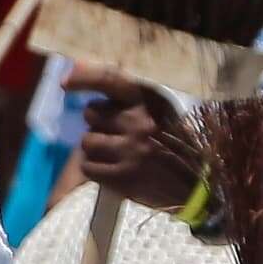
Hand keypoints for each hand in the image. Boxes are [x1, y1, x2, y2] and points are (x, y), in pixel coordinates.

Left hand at [70, 73, 204, 212]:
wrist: (197, 186)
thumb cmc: (176, 145)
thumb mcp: (161, 113)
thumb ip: (129, 100)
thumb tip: (82, 77)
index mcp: (150, 102)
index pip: (110, 80)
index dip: (84, 78)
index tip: (65, 83)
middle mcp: (139, 122)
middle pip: (92, 113)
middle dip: (97, 123)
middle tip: (114, 134)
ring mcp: (130, 150)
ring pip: (87, 141)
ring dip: (95, 148)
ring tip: (115, 154)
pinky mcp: (123, 176)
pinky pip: (88, 166)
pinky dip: (94, 169)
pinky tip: (112, 171)